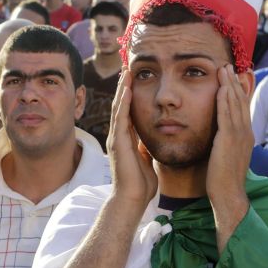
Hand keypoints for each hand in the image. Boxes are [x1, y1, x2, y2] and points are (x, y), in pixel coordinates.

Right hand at [106, 69, 156, 209]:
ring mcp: (116, 139)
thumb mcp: (146, 159)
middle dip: (124, 86)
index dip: (130, 95)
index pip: (127, 111)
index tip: (135, 79)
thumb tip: (151, 140)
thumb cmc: (141, 184)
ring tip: (126, 71)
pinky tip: (127, 88)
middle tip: (128, 67)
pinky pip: (121, 118)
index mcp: (126, 140)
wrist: (133, 200)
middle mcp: (118, 137)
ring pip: (118, 108)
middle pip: (120, 105)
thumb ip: (146, 147)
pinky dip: (123, 102)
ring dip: (122, 89)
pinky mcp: (118, 143)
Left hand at [207, 65, 252, 223]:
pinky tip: (222, 87)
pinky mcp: (229, 140)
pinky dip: (225, 100)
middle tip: (229, 66)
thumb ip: (225, 142)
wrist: (228, 194)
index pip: (242, 108)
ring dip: (229, 85)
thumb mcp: (227, 155)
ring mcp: (239, 135)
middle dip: (234, 82)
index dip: (238, 91)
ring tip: (224, 69)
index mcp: (245, 136)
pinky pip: (227, 115)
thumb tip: (219, 136)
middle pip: (241, 101)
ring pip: (235, 104)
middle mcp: (245, 132)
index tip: (232, 77)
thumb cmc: (224, 179)